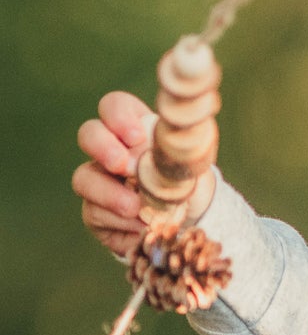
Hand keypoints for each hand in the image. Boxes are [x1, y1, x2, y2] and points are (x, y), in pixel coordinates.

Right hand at [73, 91, 214, 258]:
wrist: (191, 218)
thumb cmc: (190, 177)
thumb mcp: (196, 155)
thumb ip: (191, 136)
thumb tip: (191, 117)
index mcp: (134, 128)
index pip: (114, 107)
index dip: (118, 116)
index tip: (137, 136)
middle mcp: (110, 150)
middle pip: (88, 134)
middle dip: (101, 146)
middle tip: (123, 165)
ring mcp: (100, 181)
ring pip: (84, 178)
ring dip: (107, 192)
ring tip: (134, 207)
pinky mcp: (97, 213)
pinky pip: (95, 214)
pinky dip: (119, 222)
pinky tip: (141, 227)